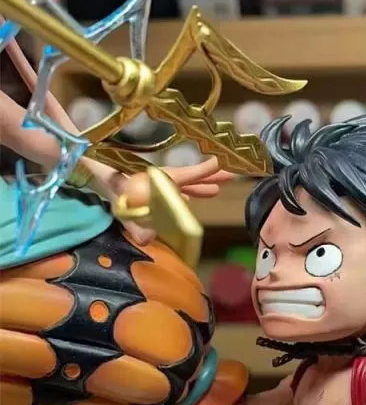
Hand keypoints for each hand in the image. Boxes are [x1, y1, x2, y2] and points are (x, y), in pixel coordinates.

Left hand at [111, 156, 233, 243]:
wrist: (94, 174)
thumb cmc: (107, 184)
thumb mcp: (120, 204)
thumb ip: (133, 223)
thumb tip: (148, 240)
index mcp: (158, 180)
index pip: (185, 176)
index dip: (203, 172)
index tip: (221, 164)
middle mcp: (161, 181)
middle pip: (189, 179)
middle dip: (209, 178)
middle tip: (232, 176)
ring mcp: (155, 185)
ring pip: (182, 186)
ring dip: (198, 187)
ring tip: (216, 190)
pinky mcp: (148, 191)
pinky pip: (169, 193)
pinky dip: (181, 195)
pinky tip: (187, 201)